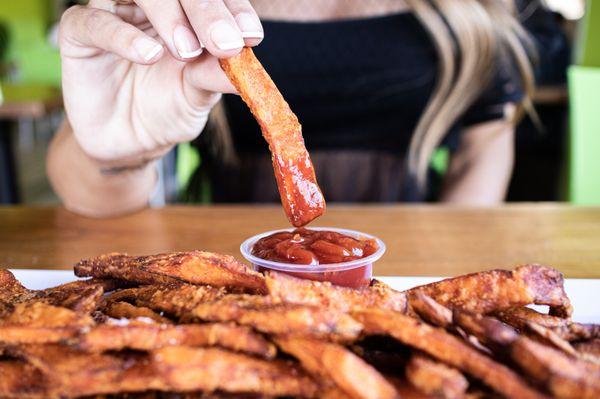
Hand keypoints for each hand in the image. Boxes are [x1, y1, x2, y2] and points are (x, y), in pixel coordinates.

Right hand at [59, 0, 262, 165]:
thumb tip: (247, 69)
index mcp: (187, 14)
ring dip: (168, 14)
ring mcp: (116, 14)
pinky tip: (149, 55)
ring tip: (187, 51)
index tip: (251, 36)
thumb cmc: (168, 110)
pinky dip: (123, 36)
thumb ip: (216, 76)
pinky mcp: (80, 33)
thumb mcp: (198, 96)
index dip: (233, 10)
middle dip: (206, 12)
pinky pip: (96, 22)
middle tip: (224, 43)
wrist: (131, 142)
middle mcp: (154, 7)